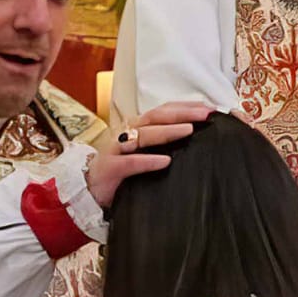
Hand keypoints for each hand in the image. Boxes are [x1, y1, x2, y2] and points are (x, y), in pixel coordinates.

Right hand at [87, 102, 208, 207]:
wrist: (88, 189)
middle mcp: (127, 132)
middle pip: (156, 117)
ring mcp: (117, 149)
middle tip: (205, 115)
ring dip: (167, 132)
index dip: (186, 107)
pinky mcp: (110, 168)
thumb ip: (162, 145)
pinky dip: (148, 161)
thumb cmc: (121, 171)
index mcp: (137, 127)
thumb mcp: (143, 153)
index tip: (209, 109)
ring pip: (144, 135)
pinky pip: (130, 163)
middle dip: (182, 114)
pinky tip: (165, 162)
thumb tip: (194, 139)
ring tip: (188, 131)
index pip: (164, 111)